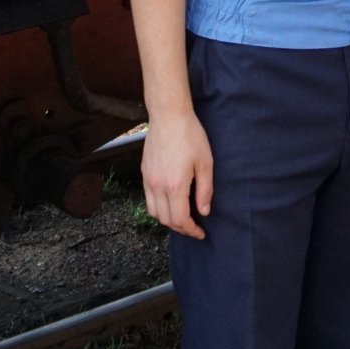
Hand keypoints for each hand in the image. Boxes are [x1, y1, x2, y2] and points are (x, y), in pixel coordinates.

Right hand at [141, 108, 213, 237]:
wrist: (168, 116)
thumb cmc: (190, 136)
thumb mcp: (205, 163)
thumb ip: (205, 190)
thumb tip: (203, 211)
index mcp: (175, 186)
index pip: (180, 220)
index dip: (191, 230)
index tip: (200, 232)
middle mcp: (158, 186)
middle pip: (166, 220)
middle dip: (181, 228)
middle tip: (194, 227)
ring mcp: (148, 180)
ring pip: (154, 212)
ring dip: (168, 219)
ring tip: (182, 216)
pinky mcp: (144, 172)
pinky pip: (148, 199)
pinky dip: (158, 207)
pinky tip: (170, 201)